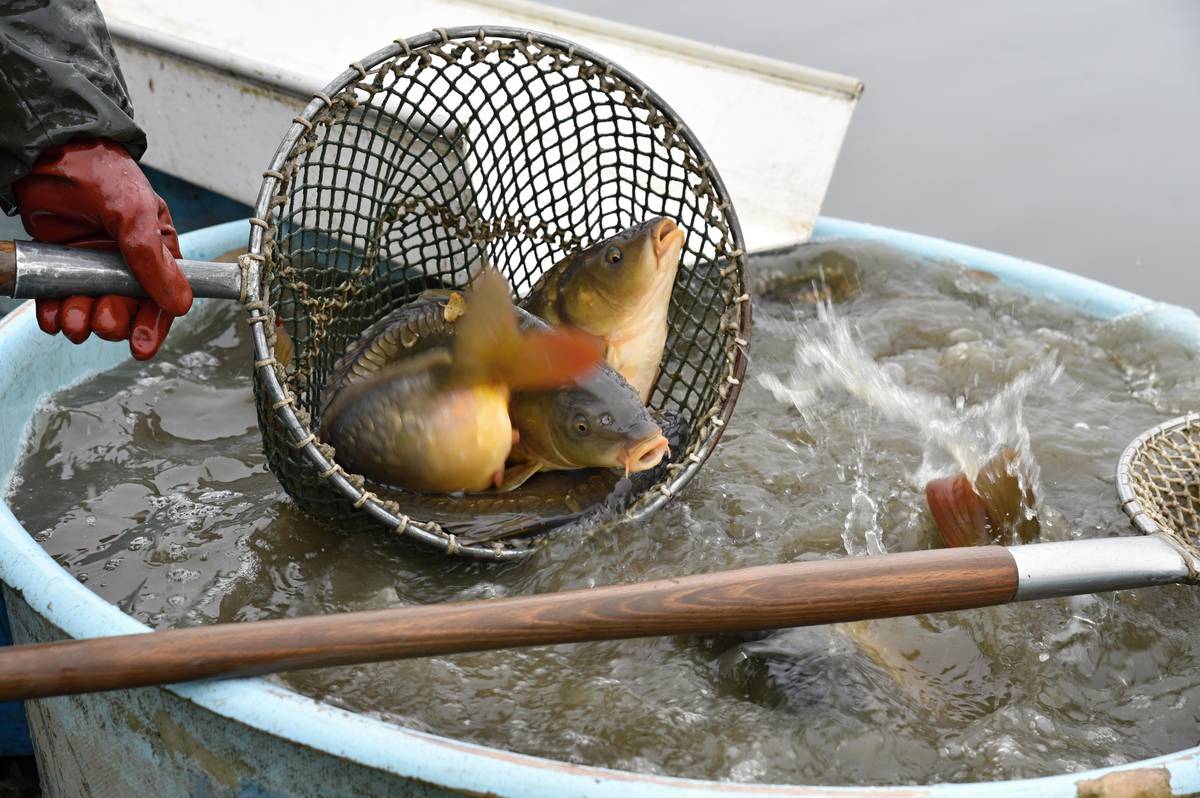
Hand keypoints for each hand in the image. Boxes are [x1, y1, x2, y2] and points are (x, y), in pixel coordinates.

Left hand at [12, 139, 192, 359]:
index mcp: (156, 252)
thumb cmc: (101, 173)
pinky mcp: (61, 266)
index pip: (163, 299)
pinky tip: (53, 315)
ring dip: (82, 323)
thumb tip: (180, 303)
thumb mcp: (135, 214)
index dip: (154, 325)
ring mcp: (92, 266)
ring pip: (90, 311)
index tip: (141, 346)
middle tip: (101, 321)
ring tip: (72, 319)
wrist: (47, 152)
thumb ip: (154, 260)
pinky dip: (55, 315)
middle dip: (113, 322)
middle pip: (125, 312)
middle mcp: (126, 264)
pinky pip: (59, 302)